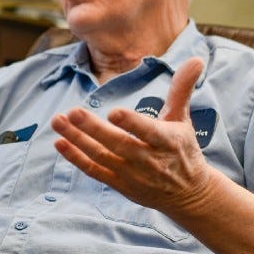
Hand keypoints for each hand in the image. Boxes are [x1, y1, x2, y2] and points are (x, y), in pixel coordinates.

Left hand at [51, 57, 213, 214]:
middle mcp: (149, 160)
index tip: (114, 112)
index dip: (132, 123)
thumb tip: (196, 59)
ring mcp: (132, 175)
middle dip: (94, 129)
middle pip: (118, 144)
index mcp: (168, 141)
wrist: (188, 194)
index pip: (149, 131)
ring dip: (77, 139)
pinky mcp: (120, 184)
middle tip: (73, 112)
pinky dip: (76, 158)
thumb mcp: (183, 119)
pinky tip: (60, 142)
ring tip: (58, 121)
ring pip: (101, 156)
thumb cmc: (183, 150)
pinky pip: (94, 171)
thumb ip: (182, 89)